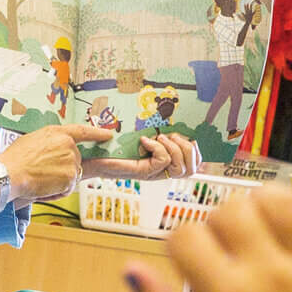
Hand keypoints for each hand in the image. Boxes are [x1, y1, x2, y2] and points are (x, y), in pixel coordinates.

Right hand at [0, 124, 116, 199]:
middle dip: (63, 168)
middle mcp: (68, 144)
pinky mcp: (71, 177)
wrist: (9, 173)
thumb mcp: (33, 140)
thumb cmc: (14, 159)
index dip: (97, 133)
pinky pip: (67, 188)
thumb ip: (49, 143)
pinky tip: (43, 187)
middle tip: (43, 172)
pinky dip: (56, 192)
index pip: (82, 131)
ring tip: (40, 179)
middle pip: (75, 159)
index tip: (108, 134)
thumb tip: (53, 151)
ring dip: (58, 182)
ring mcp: (71, 160)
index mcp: (57, 132)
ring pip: (71, 176)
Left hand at [83, 132, 200, 181]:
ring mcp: (154, 173)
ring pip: (181, 168)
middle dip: (188, 149)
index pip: (195, 166)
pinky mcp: (144, 172)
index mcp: (165, 163)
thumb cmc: (114, 146)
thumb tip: (171, 117)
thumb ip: (157, 132)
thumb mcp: (141, 135)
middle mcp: (162, 171)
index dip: (198, 153)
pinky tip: (144, 141)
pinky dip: (156, 147)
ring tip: (159, 138)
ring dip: (174, 148)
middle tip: (171, 136)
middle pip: (192, 170)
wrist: (93, 156)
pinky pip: (163, 161)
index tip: (189, 137)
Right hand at [126, 186, 291, 291]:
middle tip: (222, 251)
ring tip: (257, 233)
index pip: (186, 236)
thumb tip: (130, 269)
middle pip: (230, 209)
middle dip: (215, 223)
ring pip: (280, 200)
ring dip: (261, 208)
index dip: (178, 247)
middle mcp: (267, 274)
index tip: (188, 267)